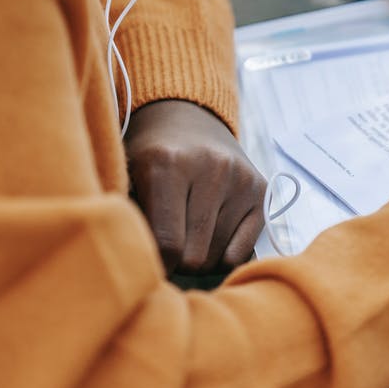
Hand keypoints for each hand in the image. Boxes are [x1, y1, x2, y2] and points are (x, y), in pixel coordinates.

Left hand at [125, 100, 266, 273]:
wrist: (189, 118)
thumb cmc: (151, 157)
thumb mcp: (127, 177)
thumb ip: (130, 219)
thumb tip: (141, 268)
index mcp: (168, 163)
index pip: (167, 244)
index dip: (155, 264)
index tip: (148, 263)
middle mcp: (211, 168)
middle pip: (194, 255)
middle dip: (178, 263)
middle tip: (167, 248)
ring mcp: (241, 180)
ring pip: (217, 257)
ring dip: (200, 258)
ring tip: (187, 239)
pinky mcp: (261, 192)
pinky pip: (241, 252)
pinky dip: (224, 254)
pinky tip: (210, 238)